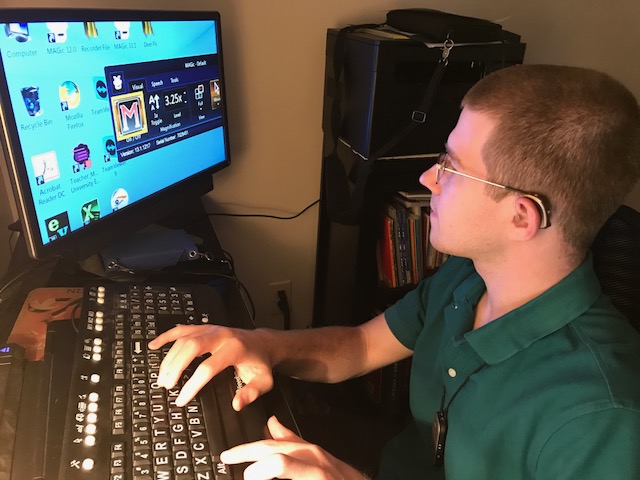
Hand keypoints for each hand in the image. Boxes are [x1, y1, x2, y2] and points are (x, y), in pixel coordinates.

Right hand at [148, 325, 273, 409]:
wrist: (263, 343)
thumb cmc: (260, 363)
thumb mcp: (263, 381)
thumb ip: (252, 393)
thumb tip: (236, 404)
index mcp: (235, 349)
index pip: (208, 367)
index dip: (192, 385)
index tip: (181, 399)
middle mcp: (221, 336)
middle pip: (191, 347)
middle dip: (176, 367)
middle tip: (167, 385)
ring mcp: (211, 330)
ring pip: (184, 338)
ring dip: (169, 358)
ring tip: (162, 377)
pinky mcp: (205, 328)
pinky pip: (183, 329)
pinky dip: (167, 336)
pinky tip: (154, 345)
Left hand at [221, 416, 365, 479]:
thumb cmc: (339, 478)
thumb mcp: (314, 457)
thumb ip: (292, 440)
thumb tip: (271, 424)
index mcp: (306, 450)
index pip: (270, 443)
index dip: (245, 449)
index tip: (226, 457)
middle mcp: (312, 458)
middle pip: (272, 450)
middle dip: (245, 454)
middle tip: (227, 460)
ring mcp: (317, 472)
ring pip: (281, 462)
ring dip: (259, 470)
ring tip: (249, 476)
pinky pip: (289, 473)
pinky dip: (270, 475)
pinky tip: (261, 478)